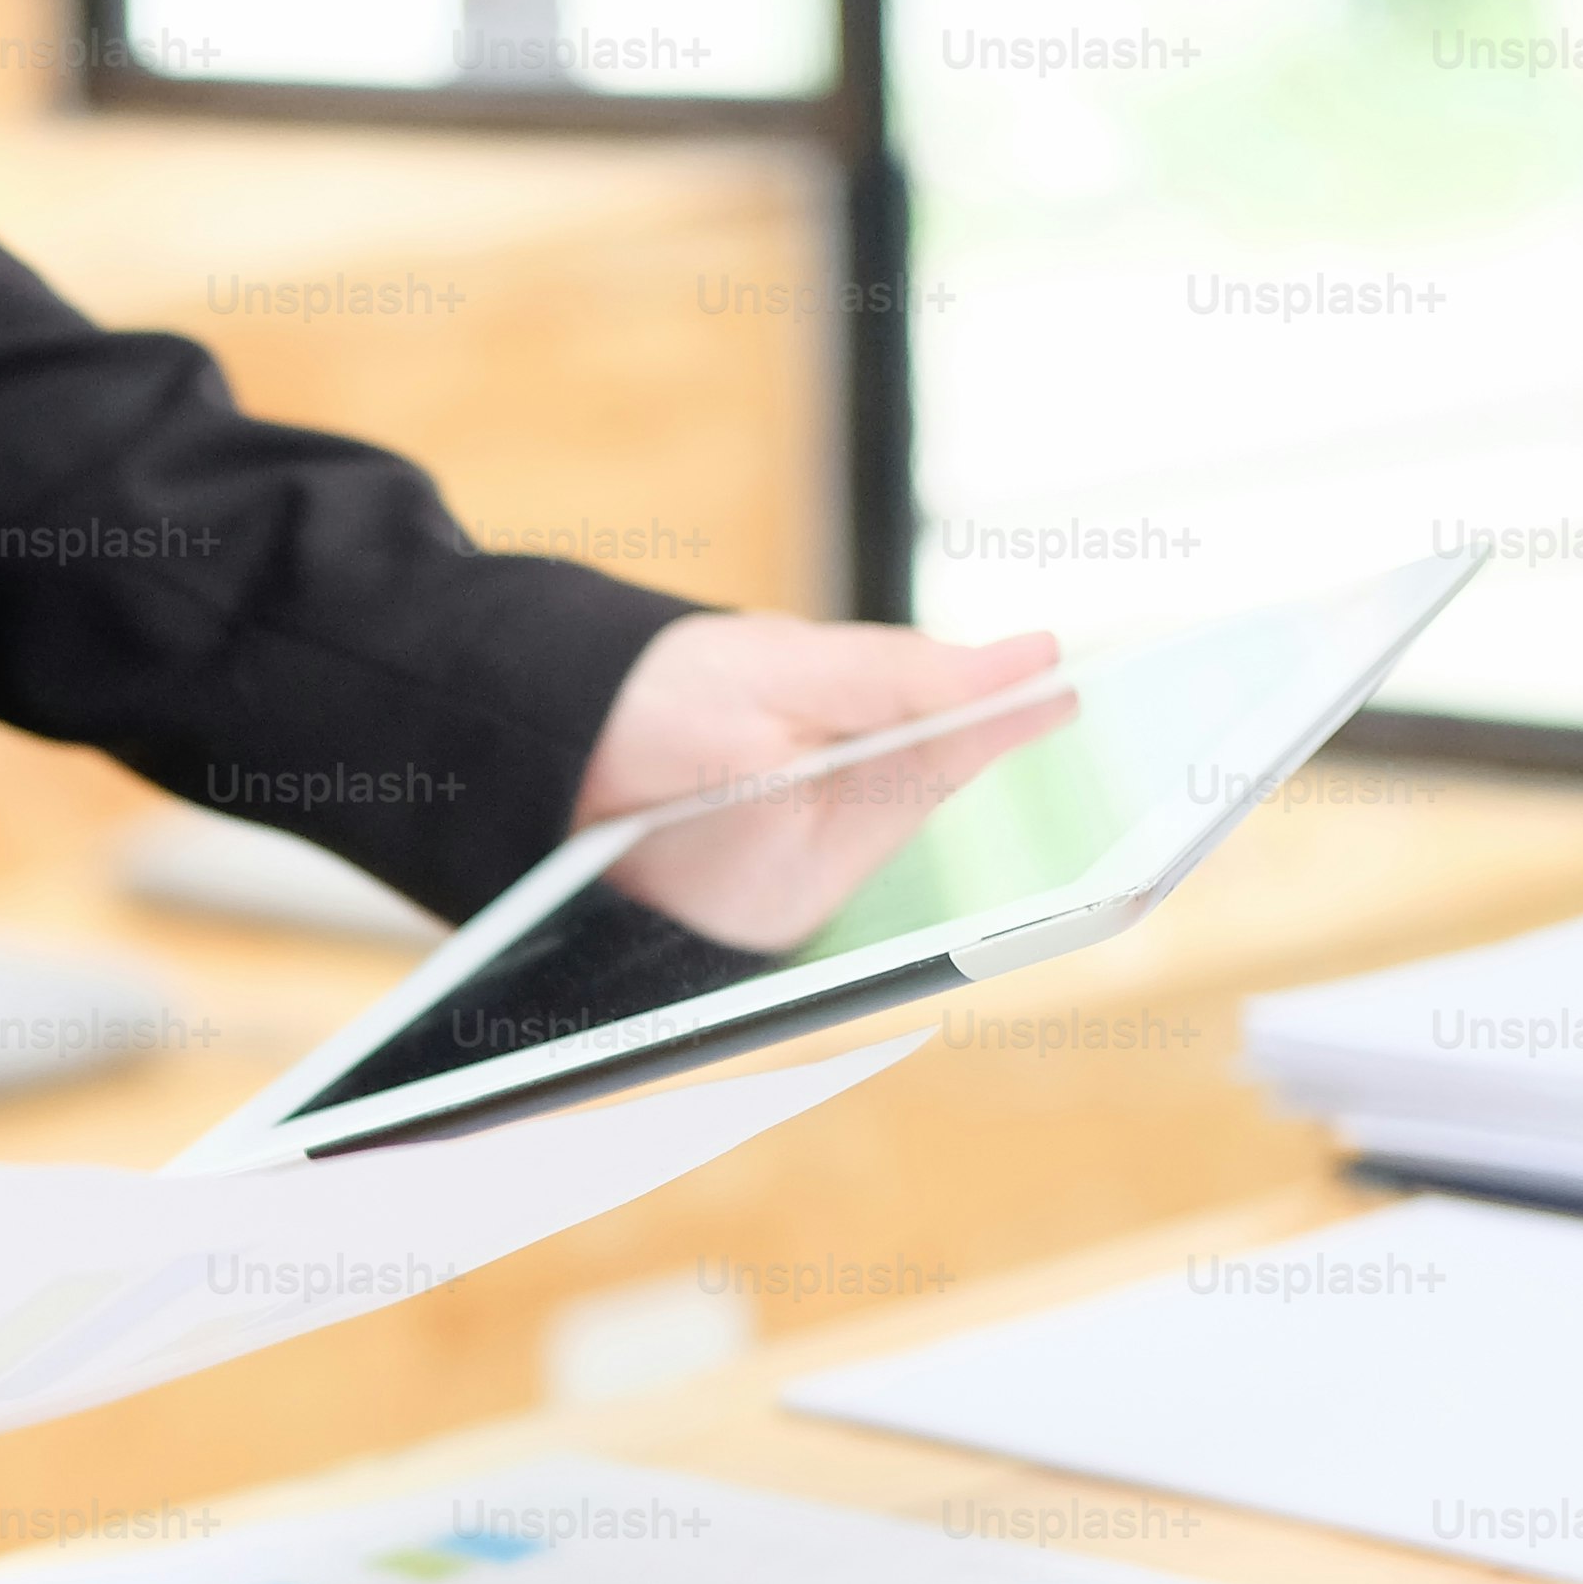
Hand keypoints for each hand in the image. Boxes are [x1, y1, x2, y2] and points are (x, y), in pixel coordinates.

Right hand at [572, 613, 1071, 949]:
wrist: (521, 741)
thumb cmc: (633, 710)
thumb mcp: (774, 674)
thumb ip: (905, 676)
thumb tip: (1029, 667)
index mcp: (793, 882)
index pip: (928, 779)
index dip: (996, 719)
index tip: (1061, 680)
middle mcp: (786, 917)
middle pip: (898, 794)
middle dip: (901, 723)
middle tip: (904, 670)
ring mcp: (765, 911)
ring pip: (863, 800)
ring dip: (860, 738)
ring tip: (788, 702)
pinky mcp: (750, 891)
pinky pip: (822, 812)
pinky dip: (826, 761)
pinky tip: (784, 736)